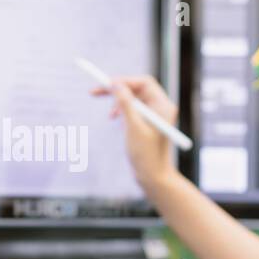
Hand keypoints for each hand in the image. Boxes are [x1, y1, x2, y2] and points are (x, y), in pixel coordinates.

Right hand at [91, 75, 179, 194]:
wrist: (152, 177)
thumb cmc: (146, 155)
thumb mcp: (133, 127)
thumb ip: (125, 104)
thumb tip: (116, 84)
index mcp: (163, 105)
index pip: (143, 83)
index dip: (124, 81)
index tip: (106, 84)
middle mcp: (160, 108)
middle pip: (136, 88)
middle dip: (116, 90)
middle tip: (95, 91)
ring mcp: (153, 116)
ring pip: (132, 99)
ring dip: (117, 102)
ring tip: (110, 116)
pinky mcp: (145, 124)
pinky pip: (131, 109)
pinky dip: (120, 112)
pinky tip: (115, 120)